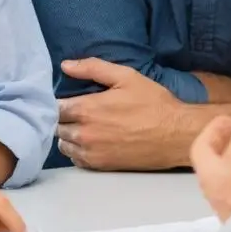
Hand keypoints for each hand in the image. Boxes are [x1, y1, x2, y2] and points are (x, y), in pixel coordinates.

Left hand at [57, 58, 183, 169]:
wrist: (175, 134)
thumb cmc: (153, 102)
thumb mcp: (126, 76)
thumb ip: (93, 68)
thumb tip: (65, 65)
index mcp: (87, 108)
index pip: (55, 107)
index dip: (59, 101)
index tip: (69, 98)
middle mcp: (84, 133)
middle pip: (57, 126)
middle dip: (63, 117)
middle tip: (76, 111)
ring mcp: (91, 152)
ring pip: (64, 143)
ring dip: (68, 134)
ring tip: (82, 126)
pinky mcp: (100, 165)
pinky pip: (76, 159)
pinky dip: (77, 150)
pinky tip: (90, 141)